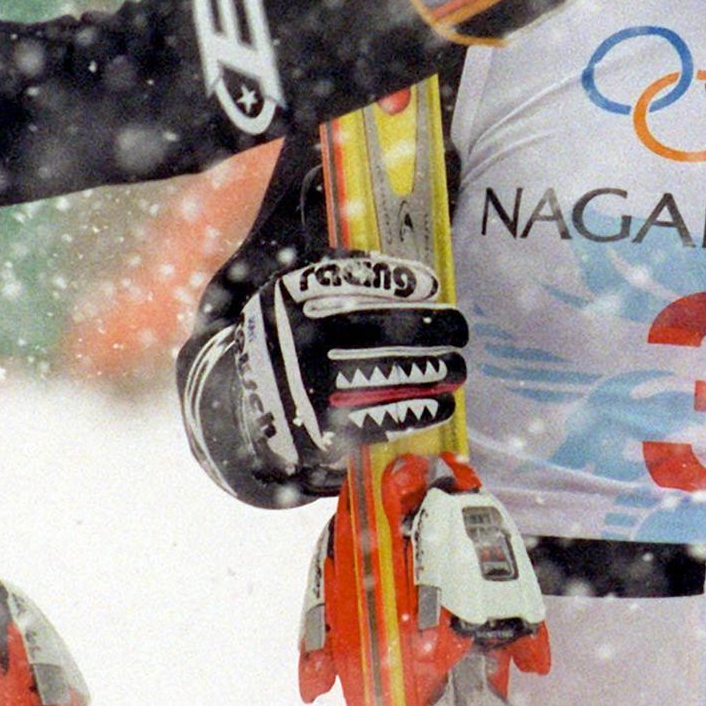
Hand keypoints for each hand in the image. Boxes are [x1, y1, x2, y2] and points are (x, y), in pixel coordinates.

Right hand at [181, 251, 466, 502]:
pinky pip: (379, 420)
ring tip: (458, 368)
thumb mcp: (295, 294)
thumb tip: (404, 273)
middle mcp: (296, 342)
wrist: (246, 404)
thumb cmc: (290, 337)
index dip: (398, 283)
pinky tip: (441, 404)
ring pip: (387, 377)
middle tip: (460, 331)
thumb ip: (340, 272)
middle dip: (431, 330)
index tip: (432, 286)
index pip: (353, 283)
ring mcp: (307, 390)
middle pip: (381, 331)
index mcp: (290, 300)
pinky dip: (417, 411)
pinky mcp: (318, 433)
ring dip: (433, 373)